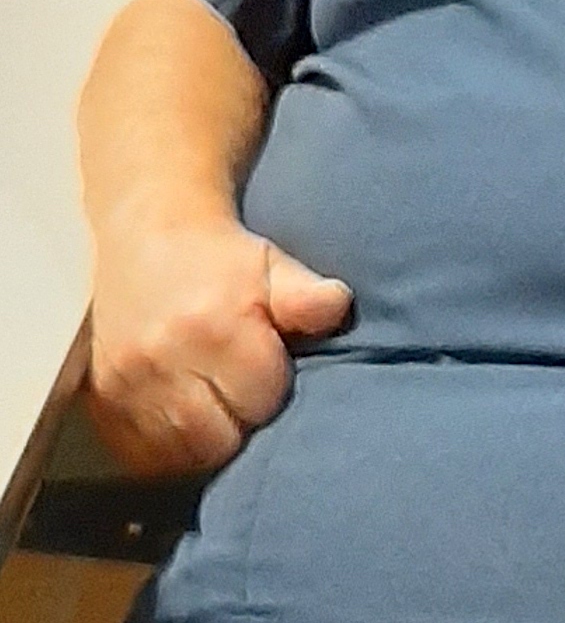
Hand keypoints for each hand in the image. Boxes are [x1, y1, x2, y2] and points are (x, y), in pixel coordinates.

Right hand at [86, 211, 351, 475]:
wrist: (149, 232)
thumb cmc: (222, 257)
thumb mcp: (273, 264)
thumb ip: (308, 295)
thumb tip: (339, 308)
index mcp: (217, 324)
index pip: (263, 399)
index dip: (274, 390)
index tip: (273, 370)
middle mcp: (166, 358)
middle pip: (219, 437)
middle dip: (241, 422)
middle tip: (245, 395)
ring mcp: (128, 383)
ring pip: (179, 455)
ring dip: (206, 443)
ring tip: (218, 409)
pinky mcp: (101, 400)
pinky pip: (140, 457)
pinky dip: (167, 450)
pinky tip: (185, 422)